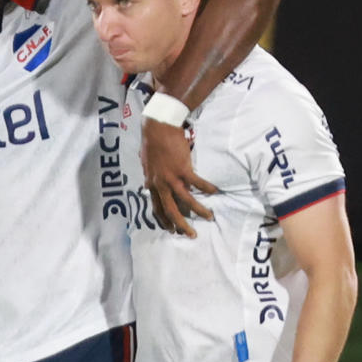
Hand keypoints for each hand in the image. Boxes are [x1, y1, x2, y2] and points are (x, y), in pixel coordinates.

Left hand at [142, 118, 216, 237]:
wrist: (158, 126)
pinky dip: (207, 188)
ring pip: (186, 200)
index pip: (156, 208)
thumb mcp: (146, 163)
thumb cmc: (151, 142)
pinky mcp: (183, 168)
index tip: (171, 230)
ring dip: (199, 210)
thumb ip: (149, 176)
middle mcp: (161, 184)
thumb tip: (148, 185)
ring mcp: (172, 177)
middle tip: (191, 234)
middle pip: (171, 210)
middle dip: (181, 225)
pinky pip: (197, 183)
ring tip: (209, 217)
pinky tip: (215, 192)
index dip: (164, 221)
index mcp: (151, 183)